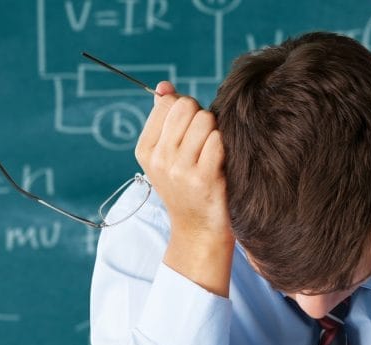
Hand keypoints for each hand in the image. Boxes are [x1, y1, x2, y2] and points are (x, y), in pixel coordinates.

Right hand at [135, 81, 233, 296]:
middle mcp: (159, 159)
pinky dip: (225, 148)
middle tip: (205, 140)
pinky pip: (218, 140)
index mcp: (146, 150)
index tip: (189, 132)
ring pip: (205, 120)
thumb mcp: (166, 157)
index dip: (185, 110)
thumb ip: (164, 119)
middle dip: (201, 116)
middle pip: (186, 107)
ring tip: (214, 154)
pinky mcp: (204, 179)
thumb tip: (163, 86)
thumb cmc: (187, 188)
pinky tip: (222, 164)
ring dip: (216, 132)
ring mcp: (180, 170)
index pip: (167, 102)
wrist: (198, 232)